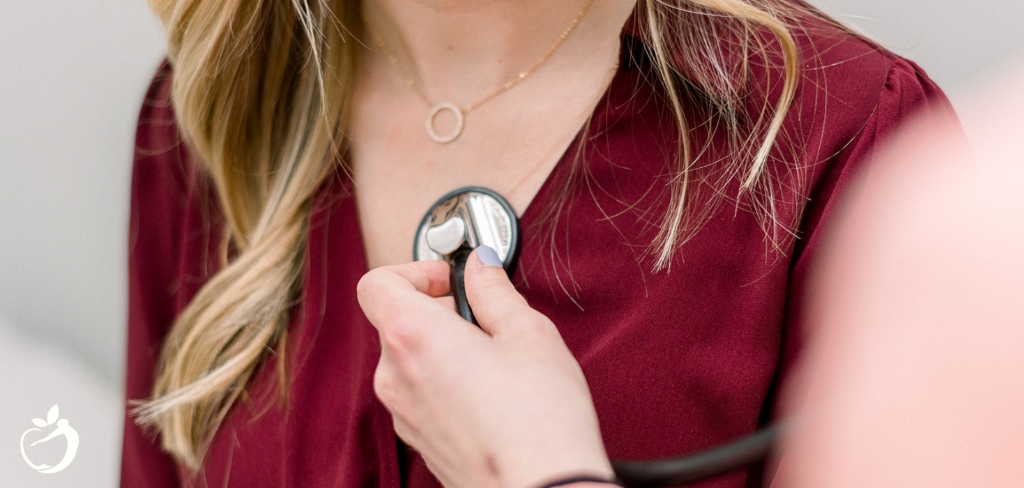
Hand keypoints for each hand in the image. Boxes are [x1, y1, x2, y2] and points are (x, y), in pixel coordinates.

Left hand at [357, 249, 613, 487]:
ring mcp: (403, 414)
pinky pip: (420, 394)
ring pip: (409, 360)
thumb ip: (495, 291)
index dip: (414, 271)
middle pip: (395, 321)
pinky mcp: (419, 441)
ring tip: (496, 362)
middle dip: (438, 311)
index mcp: (413, 337)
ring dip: (443, 349)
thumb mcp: (529, 334)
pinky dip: (445, 383)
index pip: (376, 283)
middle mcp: (394, 376)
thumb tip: (481, 265)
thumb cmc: (539, 420)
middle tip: (487, 320)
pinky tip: (492, 395)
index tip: (451, 280)